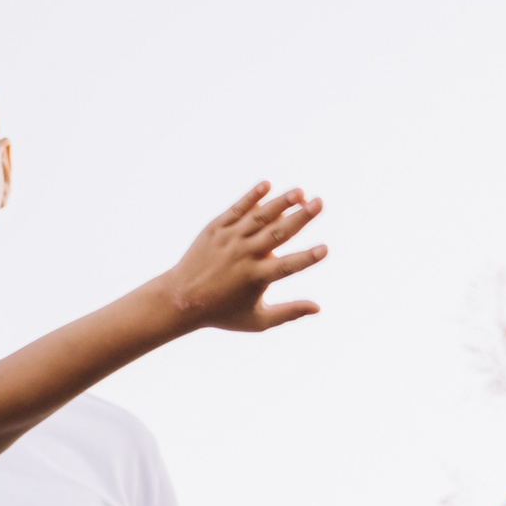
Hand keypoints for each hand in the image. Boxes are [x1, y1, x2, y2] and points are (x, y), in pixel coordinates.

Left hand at [157, 184, 326, 334]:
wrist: (181, 299)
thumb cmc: (223, 312)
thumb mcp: (257, 321)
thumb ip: (288, 313)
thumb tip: (319, 308)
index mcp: (255, 278)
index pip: (287, 267)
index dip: (307, 258)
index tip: (325, 249)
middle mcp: (243, 255)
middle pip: (277, 233)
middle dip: (301, 217)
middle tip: (320, 203)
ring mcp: (229, 239)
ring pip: (259, 217)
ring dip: (280, 202)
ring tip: (300, 192)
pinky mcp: (216, 229)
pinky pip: (236, 209)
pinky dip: (251, 197)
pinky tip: (267, 185)